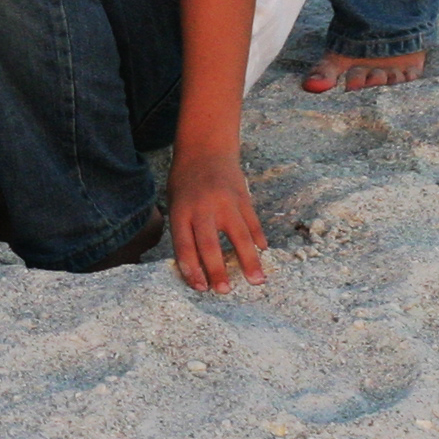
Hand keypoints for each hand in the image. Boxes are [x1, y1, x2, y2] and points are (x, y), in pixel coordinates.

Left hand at [166, 147, 268, 292]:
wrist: (205, 147)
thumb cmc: (185, 182)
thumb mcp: (175, 203)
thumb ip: (184, 230)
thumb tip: (196, 268)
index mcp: (180, 211)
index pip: (184, 245)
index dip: (191, 268)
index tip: (200, 288)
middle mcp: (202, 207)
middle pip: (209, 243)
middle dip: (216, 269)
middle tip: (224, 291)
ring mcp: (225, 202)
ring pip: (238, 234)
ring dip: (248, 259)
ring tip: (257, 281)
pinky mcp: (242, 196)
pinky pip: (252, 221)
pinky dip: (258, 237)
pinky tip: (263, 252)